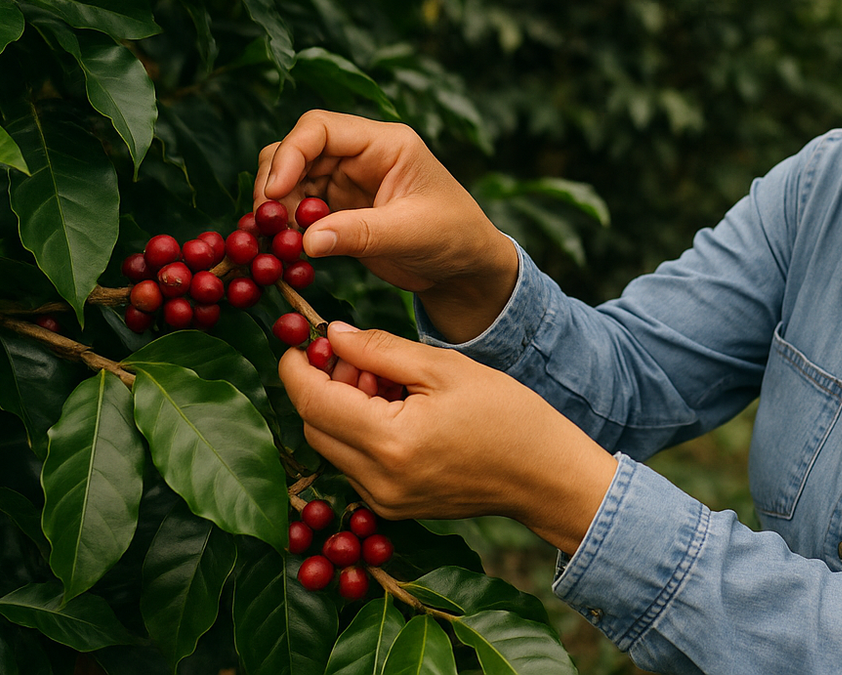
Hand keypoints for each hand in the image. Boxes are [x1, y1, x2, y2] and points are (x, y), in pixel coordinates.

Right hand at [255, 110, 517, 340]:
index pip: (321, 128)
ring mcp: (346, 183)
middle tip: (267, 224)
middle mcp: (361, 156)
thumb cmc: (454, 238)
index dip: (290, 154)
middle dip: (274, 183)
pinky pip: (298, 212)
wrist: (465, 269)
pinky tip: (287, 253)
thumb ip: (360, 234)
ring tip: (277, 244)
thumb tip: (306, 240)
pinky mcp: (338, 211)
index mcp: (385, 144)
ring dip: (277, 210)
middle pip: (296, 151)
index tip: (275, 193)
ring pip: (291, 182)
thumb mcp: (412, 233)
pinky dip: (286, 230)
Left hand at [280, 322, 618, 555]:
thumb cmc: (506, 414)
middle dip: (325, 384)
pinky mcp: (393, 508)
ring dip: (344, 409)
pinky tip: (399, 412)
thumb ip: (380, 348)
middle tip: (363, 357)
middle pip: (315, 425)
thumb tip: (331, 334)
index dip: (296, 366)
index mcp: (391, 441)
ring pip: (332, 446)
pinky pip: (355, 465)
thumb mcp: (444, 367)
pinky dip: (361, 433)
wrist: (544, 475)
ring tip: (391, 384)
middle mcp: (378, 480)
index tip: (299, 340)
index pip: (313, 401)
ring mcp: (384, 501)